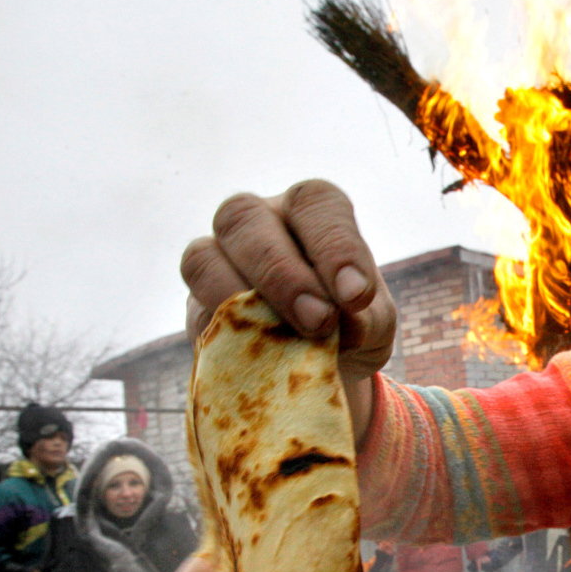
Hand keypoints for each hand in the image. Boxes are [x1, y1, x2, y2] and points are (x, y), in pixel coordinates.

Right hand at [181, 181, 396, 445]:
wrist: (321, 367)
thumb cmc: (353, 326)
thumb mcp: (374, 324)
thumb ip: (366, 320)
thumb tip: (344, 326)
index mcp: (309, 213)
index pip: (315, 204)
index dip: (335, 246)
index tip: (356, 296)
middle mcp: (259, 223)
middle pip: (244, 218)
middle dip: (281, 273)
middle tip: (319, 321)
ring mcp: (219, 260)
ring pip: (203, 257)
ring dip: (238, 296)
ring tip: (279, 339)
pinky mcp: (199, 308)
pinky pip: (196, 311)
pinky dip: (223, 332)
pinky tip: (255, 354)